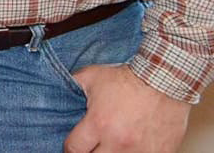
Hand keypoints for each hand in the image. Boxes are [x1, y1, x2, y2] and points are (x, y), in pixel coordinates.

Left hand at [65, 64, 189, 152]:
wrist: (164, 79)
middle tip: (92, 145)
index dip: (70, 148)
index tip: (73, 145)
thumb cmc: (128, 78)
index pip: (74, 149)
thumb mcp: (92, 77)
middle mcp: (118, 142)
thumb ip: (72, 86)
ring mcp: (141, 150)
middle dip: (91, 152)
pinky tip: (133, 146)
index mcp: (98, 124)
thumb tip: (57, 90)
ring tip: (113, 144)